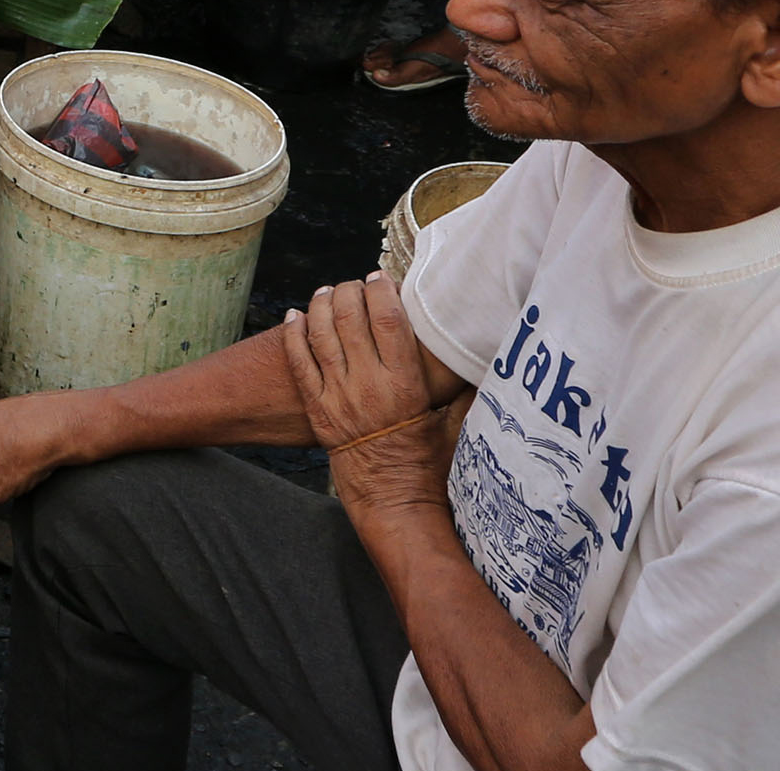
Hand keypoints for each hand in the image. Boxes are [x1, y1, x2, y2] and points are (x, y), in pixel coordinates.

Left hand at [286, 274, 454, 517]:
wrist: (393, 502)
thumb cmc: (428, 464)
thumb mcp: (455, 424)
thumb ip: (465, 389)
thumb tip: (485, 356)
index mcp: (404, 384)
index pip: (388, 320)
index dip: (381, 290)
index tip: (380, 277)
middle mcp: (368, 386)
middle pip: (350, 318)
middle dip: (349, 291)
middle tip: (353, 284)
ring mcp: (339, 398)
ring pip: (320, 336)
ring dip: (320, 307)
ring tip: (325, 292)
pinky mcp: (318, 411)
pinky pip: (299, 364)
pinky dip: (293, 336)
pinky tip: (295, 317)